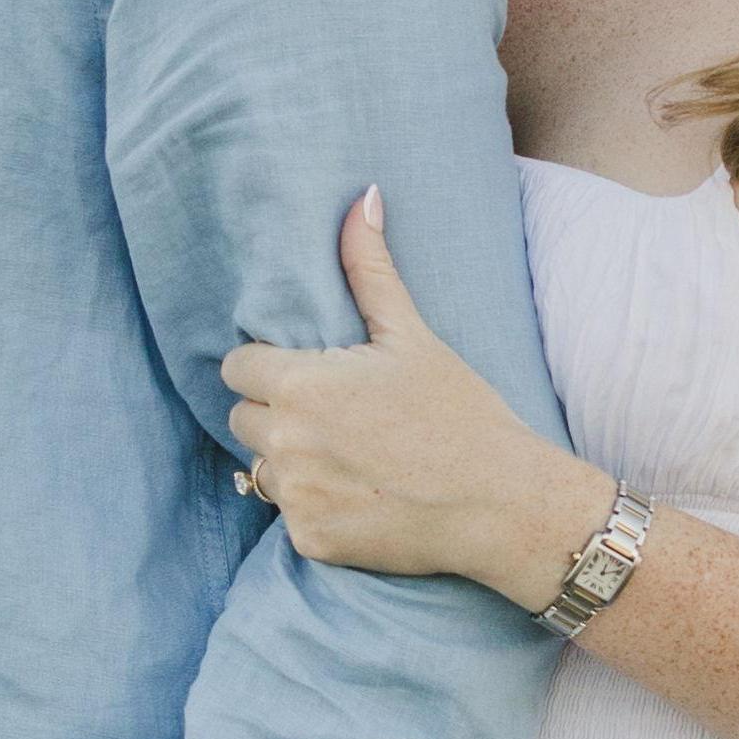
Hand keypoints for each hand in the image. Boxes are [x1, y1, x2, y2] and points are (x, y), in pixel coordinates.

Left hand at [220, 191, 608, 607]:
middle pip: (242, 418)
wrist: (501, 504)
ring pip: (261, 468)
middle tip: (333, 415)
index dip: (266, 367)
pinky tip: (362, 495)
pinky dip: (316, 507)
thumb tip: (362, 198)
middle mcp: (286, 442)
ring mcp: (296, 496)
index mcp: (301, 384)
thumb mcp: (412, 336)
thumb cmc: (460, 413)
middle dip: (275, 412)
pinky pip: (289, 516)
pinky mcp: (311, 540)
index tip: (301, 373)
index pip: (237, 367)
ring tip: (349, 455)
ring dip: (290, 461)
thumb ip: (371, 270)